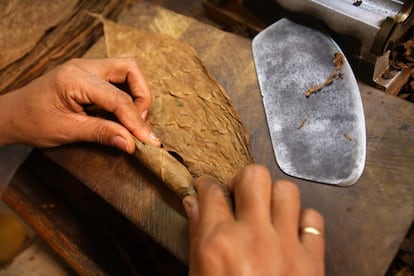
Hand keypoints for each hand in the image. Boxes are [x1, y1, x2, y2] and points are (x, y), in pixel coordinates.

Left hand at [0, 58, 160, 152]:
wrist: (13, 115)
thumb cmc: (33, 122)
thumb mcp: (68, 131)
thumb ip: (103, 134)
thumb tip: (132, 144)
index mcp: (75, 78)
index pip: (118, 98)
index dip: (136, 121)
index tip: (148, 141)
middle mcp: (84, 66)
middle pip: (130, 68)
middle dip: (142, 96)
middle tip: (138, 122)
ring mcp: (87, 67)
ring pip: (127, 70)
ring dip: (136, 94)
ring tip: (130, 119)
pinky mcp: (89, 74)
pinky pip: (118, 78)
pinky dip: (126, 95)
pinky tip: (119, 114)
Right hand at [183, 165, 324, 275]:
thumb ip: (197, 237)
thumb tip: (194, 203)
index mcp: (217, 244)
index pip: (210, 191)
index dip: (206, 184)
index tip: (208, 187)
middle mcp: (253, 237)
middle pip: (253, 176)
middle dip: (243, 181)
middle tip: (239, 196)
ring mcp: (287, 247)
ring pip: (286, 190)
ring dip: (274, 197)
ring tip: (266, 212)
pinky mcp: (313, 261)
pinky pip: (313, 219)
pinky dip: (302, 221)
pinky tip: (291, 233)